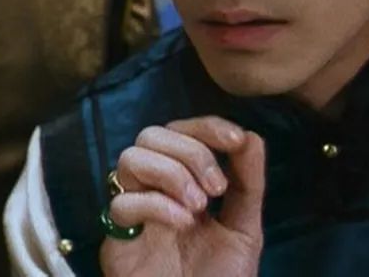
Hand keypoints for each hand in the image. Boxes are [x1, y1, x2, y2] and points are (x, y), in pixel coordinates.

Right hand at [99, 116, 265, 276]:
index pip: (181, 131)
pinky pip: (121, 204)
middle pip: (150, 134)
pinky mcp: (116, 242)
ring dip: (171, 172)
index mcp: (182, 183)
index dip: (206, 125)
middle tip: (217, 188)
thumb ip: (249, 184)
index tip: (235, 139)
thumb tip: (252, 137)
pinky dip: (156, 204)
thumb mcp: (245, 229)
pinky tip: (183, 223)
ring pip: (129, 158)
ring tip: (199, 206)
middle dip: (190, 150)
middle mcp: (153, 191)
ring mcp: (132, 215)